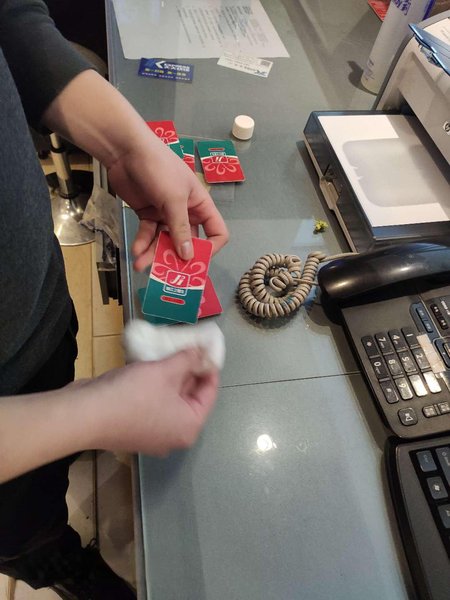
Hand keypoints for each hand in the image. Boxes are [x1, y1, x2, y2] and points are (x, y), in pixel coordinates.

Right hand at [82, 348, 218, 455]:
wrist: (84, 415)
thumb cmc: (132, 394)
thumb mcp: (165, 371)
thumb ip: (188, 359)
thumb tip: (201, 352)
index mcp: (189, 427)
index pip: (210, 393)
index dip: (209, 367)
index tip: (207, 347)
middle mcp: (174, 436)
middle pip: (190, 397)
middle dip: (188, 370)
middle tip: (187, 345)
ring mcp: (153, 435)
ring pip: (170, 399)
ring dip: (170, 376)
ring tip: (169, 351)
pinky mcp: (133, 429)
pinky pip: (153, 404)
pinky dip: (154, 386)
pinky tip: (150, 365)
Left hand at [107, 135, 228, 270]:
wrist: (126, 151)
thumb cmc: (159, 168)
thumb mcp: (173, 199)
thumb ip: (181, 228)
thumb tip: (189, 256)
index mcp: (200, 205)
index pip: (216, 232)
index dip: (210, 248)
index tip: (196, 260)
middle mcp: (186, 212)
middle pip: (187, 242)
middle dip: (176, 256)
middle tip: (166, 272)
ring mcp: (165, 214)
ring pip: (164, 241)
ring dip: (154, 254)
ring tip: (141, 265)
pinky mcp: (147, 214)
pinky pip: (148, 234)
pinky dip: (142, 243)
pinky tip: (136, 251)